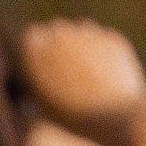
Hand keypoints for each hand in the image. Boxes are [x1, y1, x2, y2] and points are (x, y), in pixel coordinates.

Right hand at [19, 21, 145, 145]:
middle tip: (69, 66)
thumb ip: (36, 83)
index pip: (33, 35)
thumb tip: (36, 78)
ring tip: (89, 72)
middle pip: (58, 28)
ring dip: (83, 43)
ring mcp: (87, 34)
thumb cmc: (71, 117)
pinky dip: (105, 50)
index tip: (46, 61)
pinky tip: (107, 73)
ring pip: (83, 29)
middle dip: (62, 42)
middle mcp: (59, 35)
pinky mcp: (113, 39)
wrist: (111, 117)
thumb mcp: (42, 104)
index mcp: (35, 51)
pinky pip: (105, 39)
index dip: (40, 49)